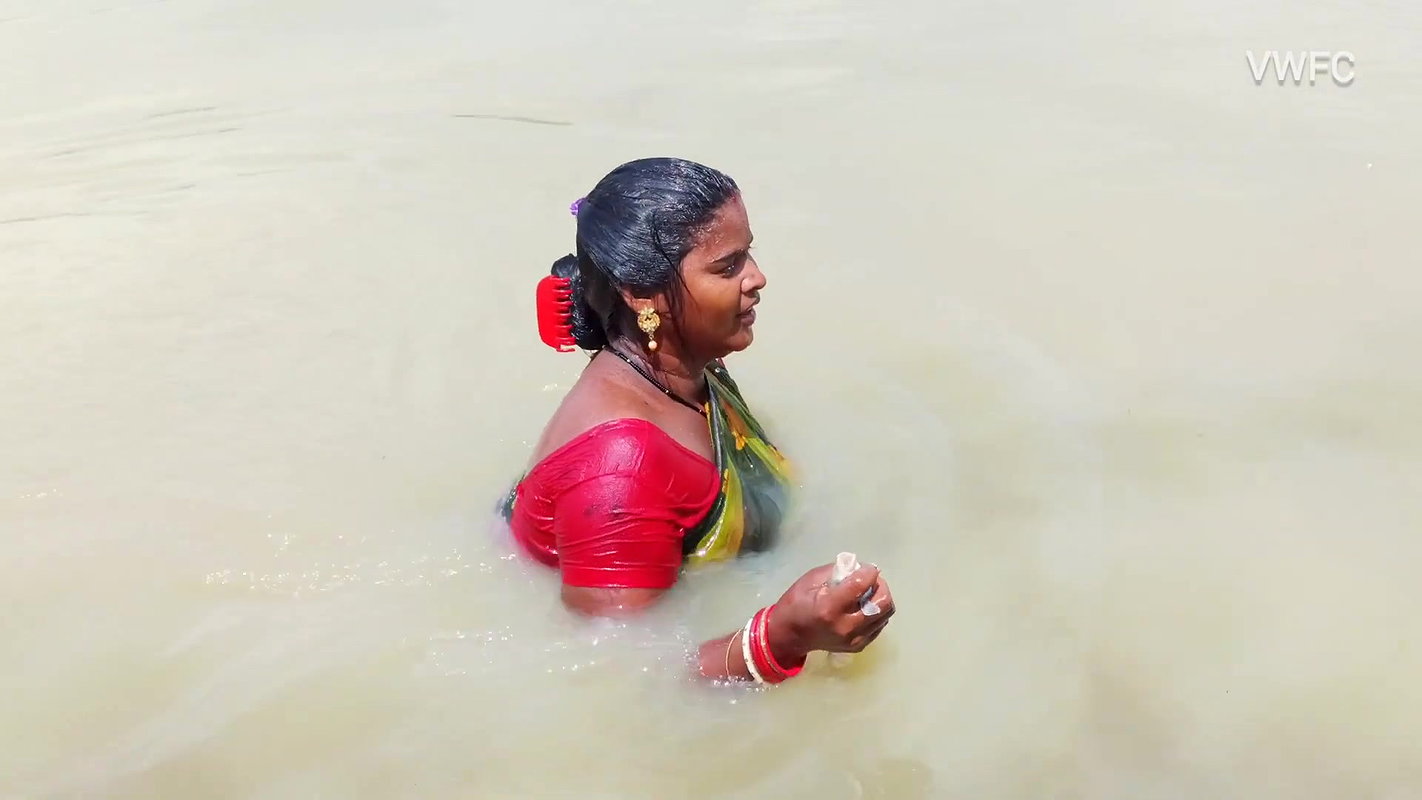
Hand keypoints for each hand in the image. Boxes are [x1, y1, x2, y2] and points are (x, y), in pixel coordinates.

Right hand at [765, 562, 895, 662]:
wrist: (789, 636)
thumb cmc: (796, 603)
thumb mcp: (810, 579)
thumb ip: (836, 571)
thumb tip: (859, 568)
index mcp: (829, 607)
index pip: (861, 584)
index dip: (869, 572)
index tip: (866, 568)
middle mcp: (845, 625)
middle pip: (883, 603)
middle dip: (880, 586)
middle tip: (870, 581)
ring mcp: (854, 639)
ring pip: (885, 614)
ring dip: (880, 599)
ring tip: (867, 594)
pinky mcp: (858, 646)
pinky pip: (879, 625)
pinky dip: (876, 613)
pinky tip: (863, 608)